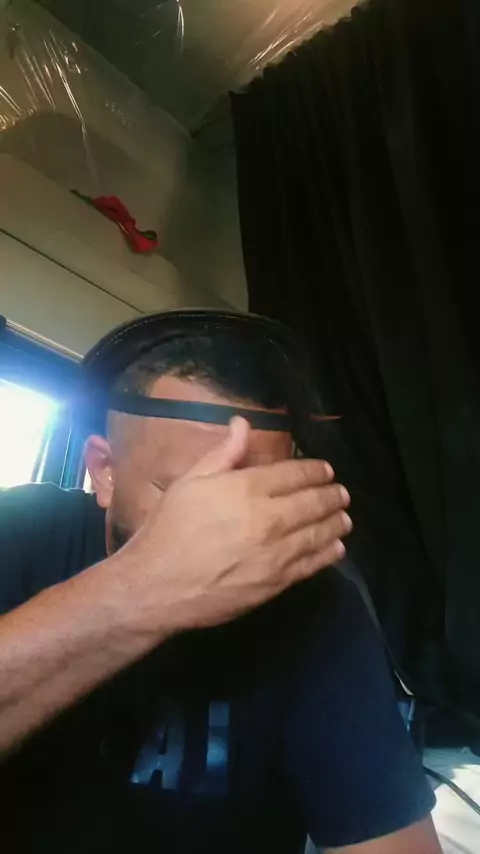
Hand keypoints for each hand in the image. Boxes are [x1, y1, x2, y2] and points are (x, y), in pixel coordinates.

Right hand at [116, 418, 351, 637]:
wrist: (157, 586)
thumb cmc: (169, 529)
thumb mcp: (189, 482)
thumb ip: (223, 453)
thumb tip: (243, 424)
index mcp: (247, 488)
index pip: (294, 473)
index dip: (314, 470)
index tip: (325, 469)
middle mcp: (269, 518)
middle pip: (313, 502)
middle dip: (331, 494)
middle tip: (342, 492)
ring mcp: (277, 553)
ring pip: (319, 533)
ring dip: (336, 522)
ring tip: (345, 517)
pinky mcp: (277, 582)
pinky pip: (312, 564)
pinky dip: (329, 553)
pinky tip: (336, 548)